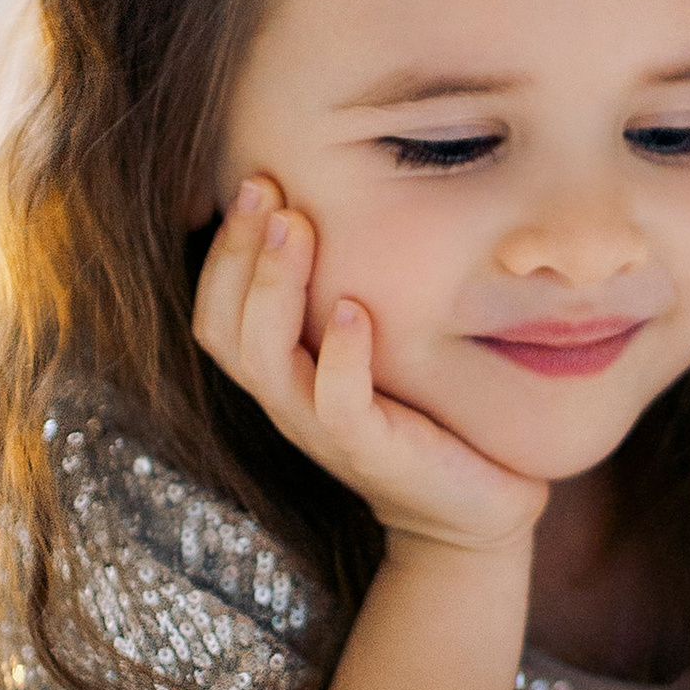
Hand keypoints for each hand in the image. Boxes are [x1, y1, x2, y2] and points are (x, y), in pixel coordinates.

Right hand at [194, 179, 546, 557]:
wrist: (473, 510)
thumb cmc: (424, 413)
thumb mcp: (375, 348)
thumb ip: (350, 292)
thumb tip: (352, 197)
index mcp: (281, 375)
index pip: (216, 311)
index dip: (223, 249)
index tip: (257, 179)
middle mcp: (288, 401)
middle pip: (224, 327)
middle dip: (237, 252)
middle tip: (265, 186)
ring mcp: (325, 431)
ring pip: (264, 361)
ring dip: (275, 287)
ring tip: (298, 227)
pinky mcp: (373, 453)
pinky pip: (337, 405)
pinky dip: (340, 356)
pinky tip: (354, 310)